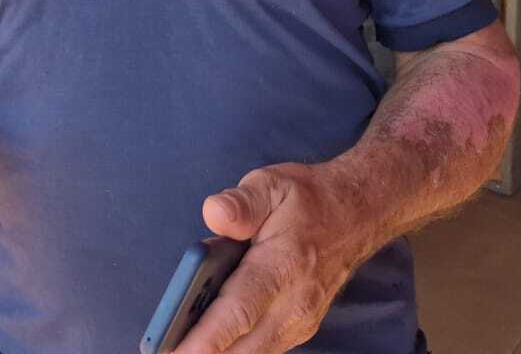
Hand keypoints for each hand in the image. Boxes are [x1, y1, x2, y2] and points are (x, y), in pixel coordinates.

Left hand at [174, 162, 374, 353]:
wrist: (357, 214)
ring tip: (178, 342)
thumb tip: (215, 215)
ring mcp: (300, 322)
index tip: (174, 351)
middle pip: (243, 347)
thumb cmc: (308, 199)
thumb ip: (241, 202)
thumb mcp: (271, 184)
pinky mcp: (299, 329)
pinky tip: (208, 337)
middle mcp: (295, 303)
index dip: (205, 337)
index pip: (239, 311)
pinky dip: (235, 348)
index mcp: (283, 265)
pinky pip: (262, 350)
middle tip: (163, 351)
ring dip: (218, 352)